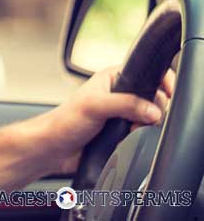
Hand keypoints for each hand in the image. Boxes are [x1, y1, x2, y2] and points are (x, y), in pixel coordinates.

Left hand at [37, 66, 173, 173]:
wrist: (54, 148)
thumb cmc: (64, 121)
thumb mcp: (95, 106)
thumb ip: (125, 104)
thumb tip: (153, 110)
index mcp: (112, 78)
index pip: (146, 73)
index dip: (161, 81)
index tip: (167, 93)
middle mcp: (119, 94)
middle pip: (154, 98)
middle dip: (154, 109)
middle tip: (140, 119)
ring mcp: (122, 113)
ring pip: (150, 117)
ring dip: (146, 125)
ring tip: (130, 130)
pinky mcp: (122, 131)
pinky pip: (143, 133)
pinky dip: (141, 137)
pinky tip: (128, 139)